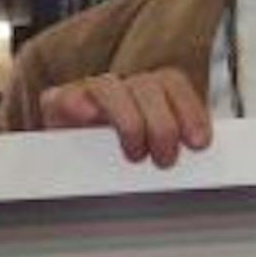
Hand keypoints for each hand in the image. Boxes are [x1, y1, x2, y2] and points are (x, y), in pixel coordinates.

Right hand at [37, 68, 212, 167]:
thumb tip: (199, 149)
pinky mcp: (56, 105)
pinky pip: (64, 97)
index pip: (171, 83)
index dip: (189, 109)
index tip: (199, 143)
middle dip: (162, 125)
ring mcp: (87, 94)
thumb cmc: (118, 166)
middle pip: (147, 85)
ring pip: (110, 87)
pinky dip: (77, 104)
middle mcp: (120, 89)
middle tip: (165, 160)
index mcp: (147, 94)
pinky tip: (88, 117)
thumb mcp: (156, 156)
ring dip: (129, 121)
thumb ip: (176, 146)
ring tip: (134, 153)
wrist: (70, 173)